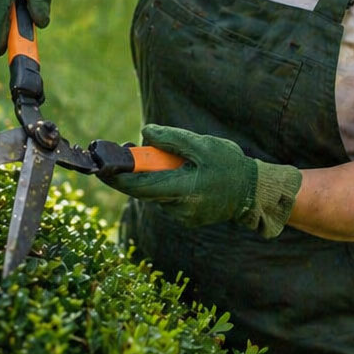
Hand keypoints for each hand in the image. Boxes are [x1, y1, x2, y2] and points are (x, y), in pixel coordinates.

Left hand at [96, 124, 301, 237]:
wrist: (253, 192)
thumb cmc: (229, 165)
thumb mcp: (202, 145)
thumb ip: (171, 139)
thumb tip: (144, 134)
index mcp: (183, 190)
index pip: (140, 187)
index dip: (117, 178)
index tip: (100, 169)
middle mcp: (180, 208)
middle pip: (144, 191)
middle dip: (132, 172)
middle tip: (128, 151)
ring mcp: (183, 217)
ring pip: (155, 194)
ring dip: (152, 177)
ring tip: (166, 158)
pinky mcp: (187, 219)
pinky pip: (167, 198)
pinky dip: (164, 184)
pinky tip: (179, 172)